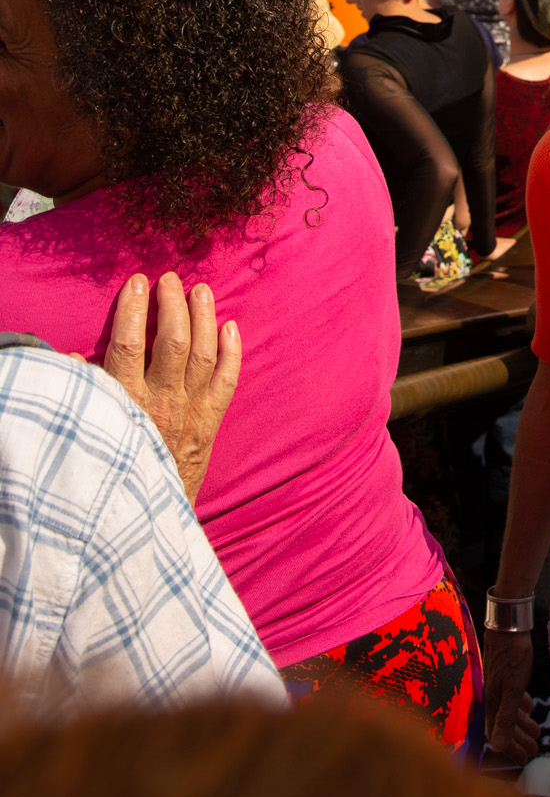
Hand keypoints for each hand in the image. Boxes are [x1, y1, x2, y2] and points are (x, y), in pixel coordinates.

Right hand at [102, 272, 239, 507]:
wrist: (145, 516)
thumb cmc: (113, 466)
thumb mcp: (90, 430)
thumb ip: (84, 393)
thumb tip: (70, 361)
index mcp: (125, 402)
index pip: (127, 344)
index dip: (132, 309)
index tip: (135, 283)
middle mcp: (161, 403)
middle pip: (172, 341)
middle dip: (172, 304)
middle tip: (169, 280)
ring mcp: (190, 412)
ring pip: (203, 354)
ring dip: (204, 318)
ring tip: (201, 289)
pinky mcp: (210, 424)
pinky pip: (227, 382)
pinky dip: (233, 353)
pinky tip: (231, 327)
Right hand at [484, 630, 539, 759]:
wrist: (509, 625)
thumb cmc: (511, 655)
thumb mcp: (513, 689)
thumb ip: (506, 718)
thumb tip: (498, 748)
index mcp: (492, 703)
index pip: (498, 735)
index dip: (511, 750)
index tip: (523, 761)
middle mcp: (492, 697)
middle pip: (504, 726)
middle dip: (519, 740)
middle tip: (534, 751)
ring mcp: (498, 685)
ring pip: (509, 711)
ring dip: (522, 724)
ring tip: (537, 733)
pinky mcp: (504, 674)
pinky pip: (512, 696)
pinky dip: (521, 705)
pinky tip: (530, 708)